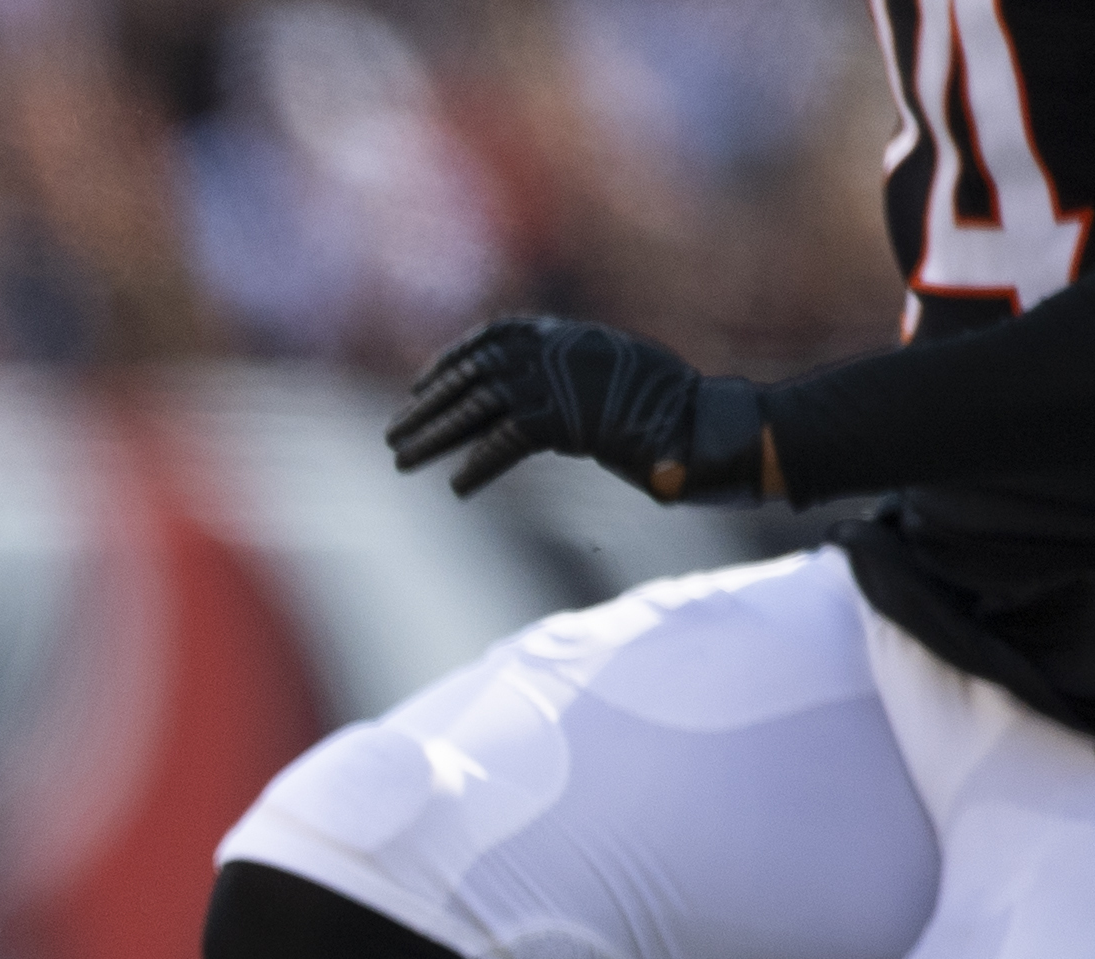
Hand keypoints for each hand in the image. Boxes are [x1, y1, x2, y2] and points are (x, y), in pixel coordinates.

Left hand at [386, 316, 768, 504]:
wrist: (701, 421)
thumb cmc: (664, 402)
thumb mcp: (607, 370)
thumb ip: (566, 372)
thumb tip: (524, 390)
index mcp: (563, 334)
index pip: (490, 338)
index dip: (450, 363)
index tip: (419, 386)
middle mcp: (554, 350)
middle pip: (472, 374)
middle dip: (429, 406)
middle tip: (393, 435)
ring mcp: (557, 381)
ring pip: (476, 406)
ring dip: (435, 435)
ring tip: (402, 461)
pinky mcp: (562, 418)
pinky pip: (504, 442)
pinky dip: (480, 465)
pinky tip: (460, 488)